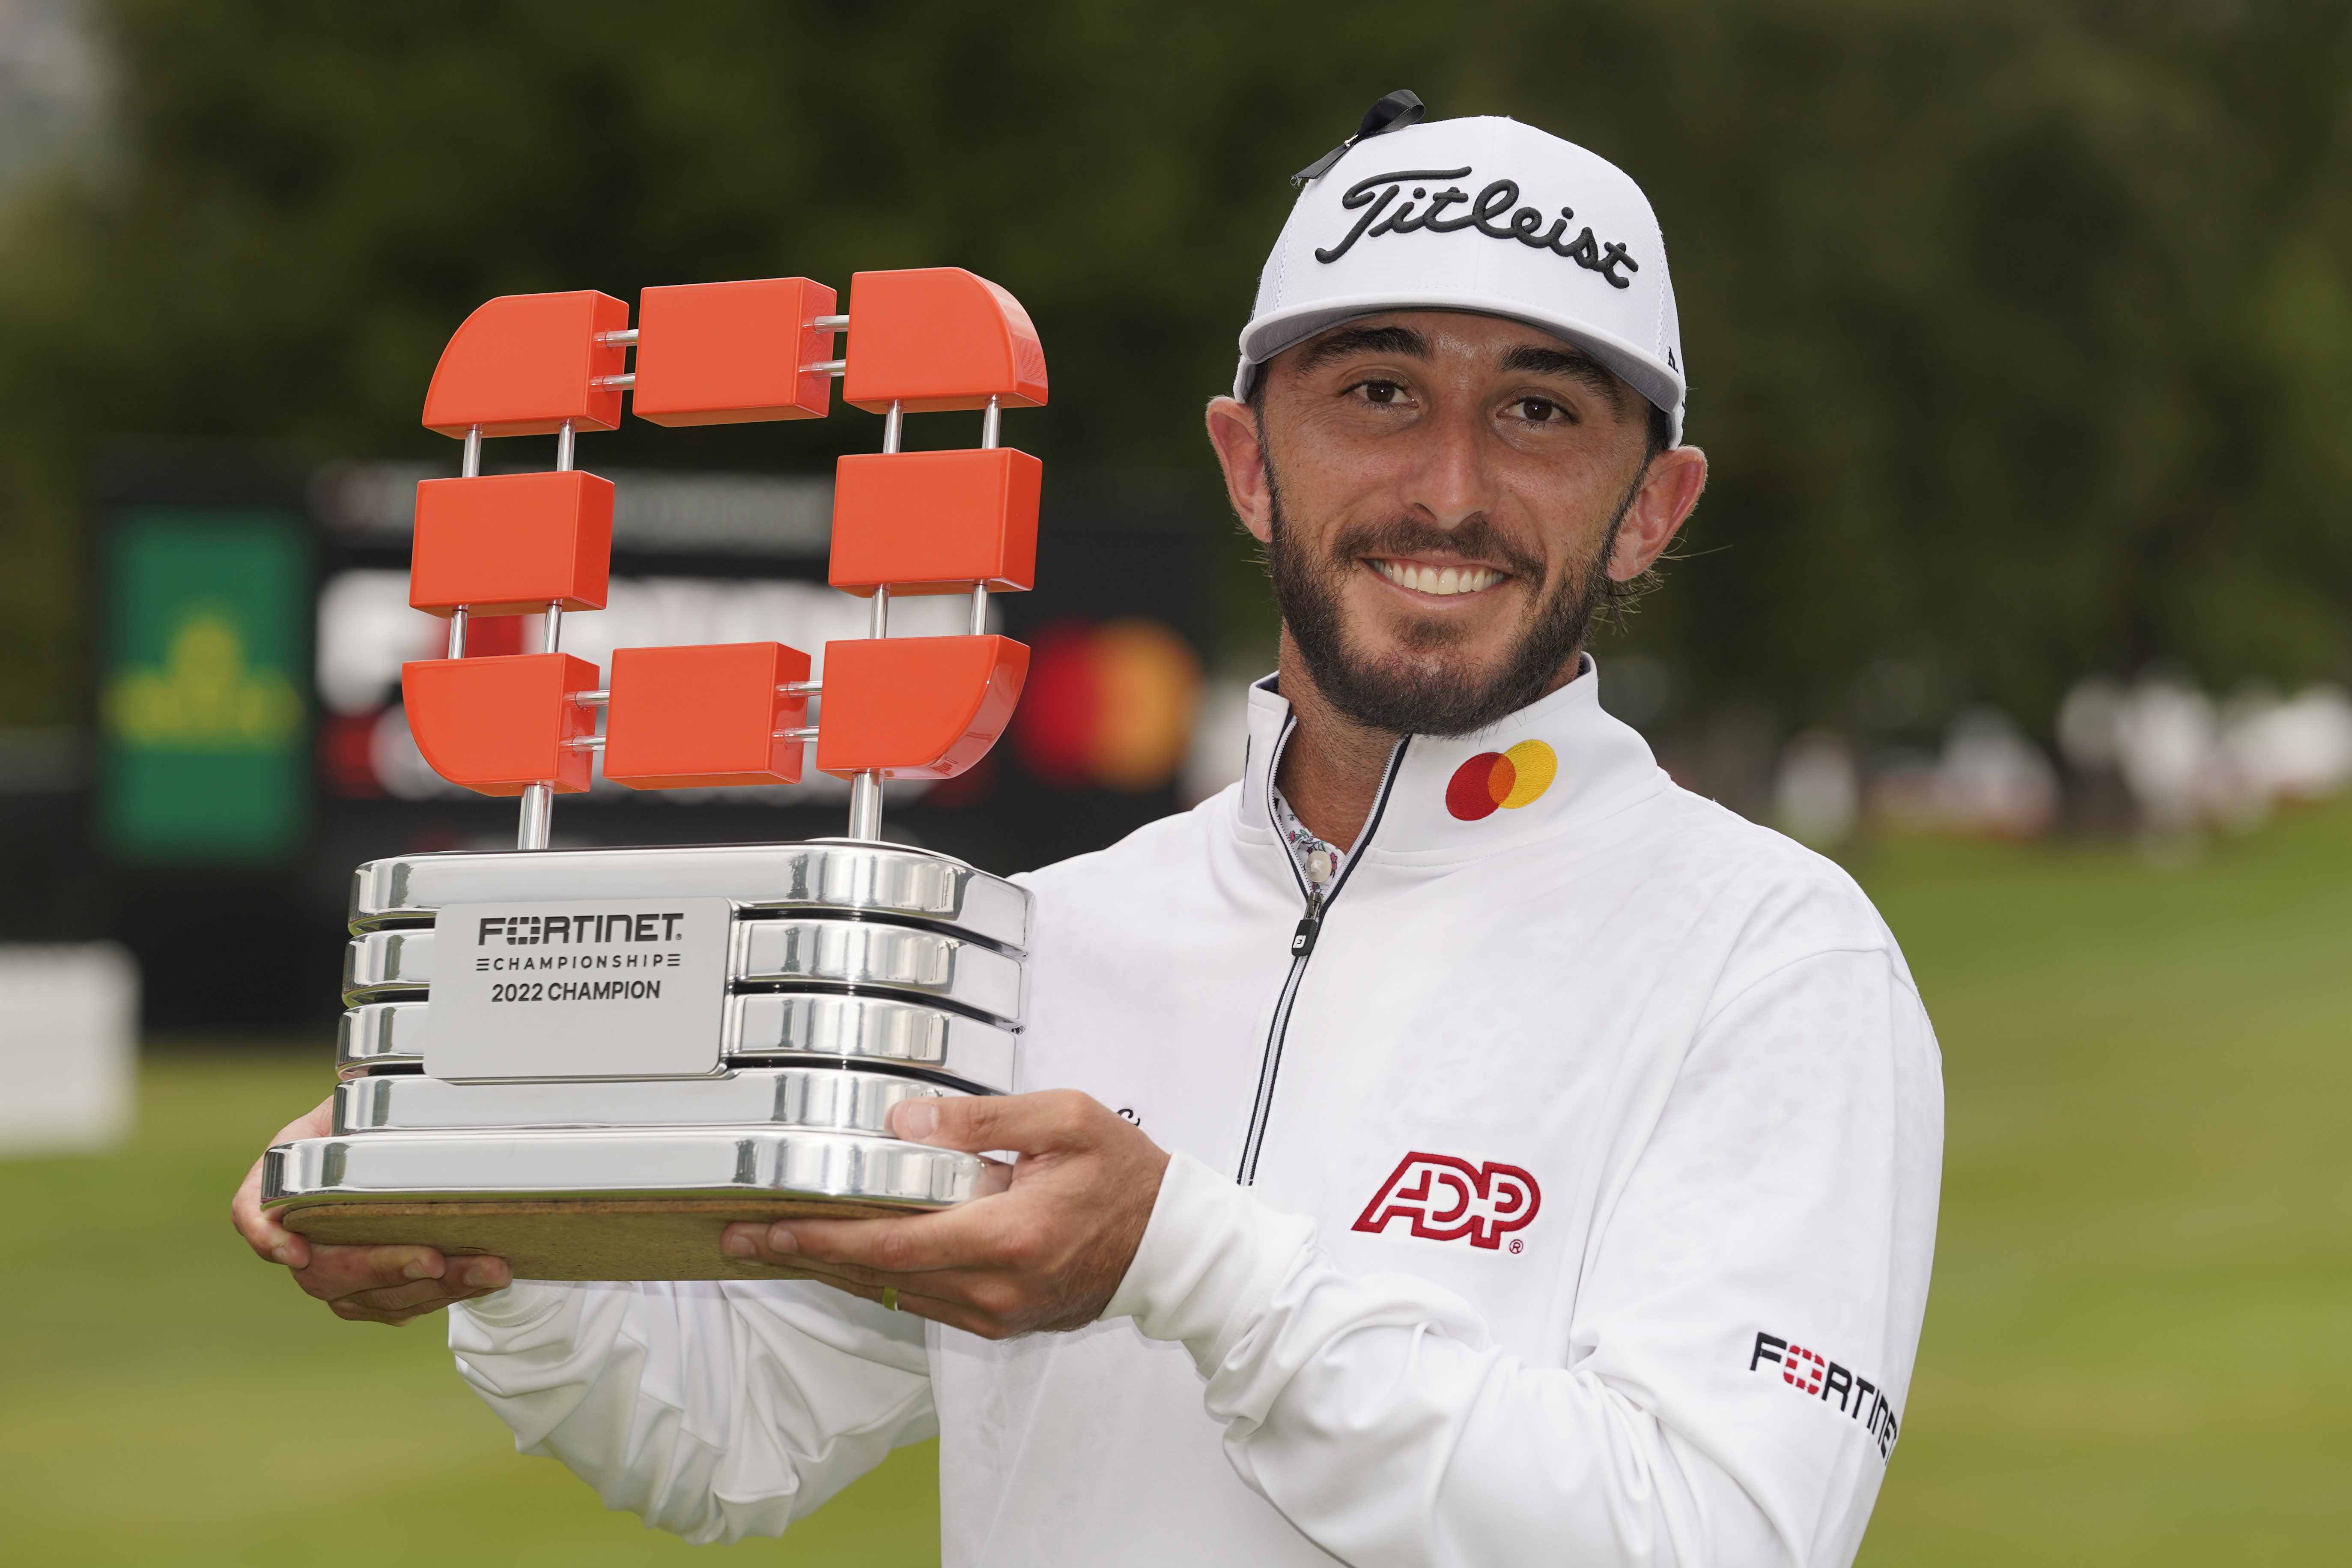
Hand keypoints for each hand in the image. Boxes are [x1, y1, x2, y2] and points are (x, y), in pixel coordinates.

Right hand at [230, 1094, 511, 1325]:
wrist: (384, 1145)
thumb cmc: (360, 1121)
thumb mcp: (346, 1101)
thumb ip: (349, 1102)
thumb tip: (369, 1077)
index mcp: (282, 1185)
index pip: (252, 1213)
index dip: (267, 1236)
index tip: (297, 1250)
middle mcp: (298, 1238)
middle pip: (327, 1272)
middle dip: (386, 1267)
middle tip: (434, 1259)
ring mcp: (333, 1273)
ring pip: (369, 1298)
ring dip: (432, 1288)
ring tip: (486, 1269)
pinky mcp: (368, 1293)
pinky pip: (397, 1306)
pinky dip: (441, 1295)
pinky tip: (477, 1282)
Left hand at [721, 1089, 1168, 1338]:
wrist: (1170, 1245)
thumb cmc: (1125, 1176)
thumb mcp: (1065, 1119)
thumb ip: (982, 1119)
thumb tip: (905, 1123)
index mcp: (1010, 1234)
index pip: (896, 1242)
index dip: (826, 1236)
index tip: (774, 1225)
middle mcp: (998, 1285)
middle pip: (881, 1276)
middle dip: (807, 1255)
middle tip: (744, 1236)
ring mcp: (998, 1310)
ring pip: (895, 1295)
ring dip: (835, 1269)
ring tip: (778, 1245)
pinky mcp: (1000, 1318)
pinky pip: (922, 1302)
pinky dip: (878, 1279)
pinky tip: (846, 1257)